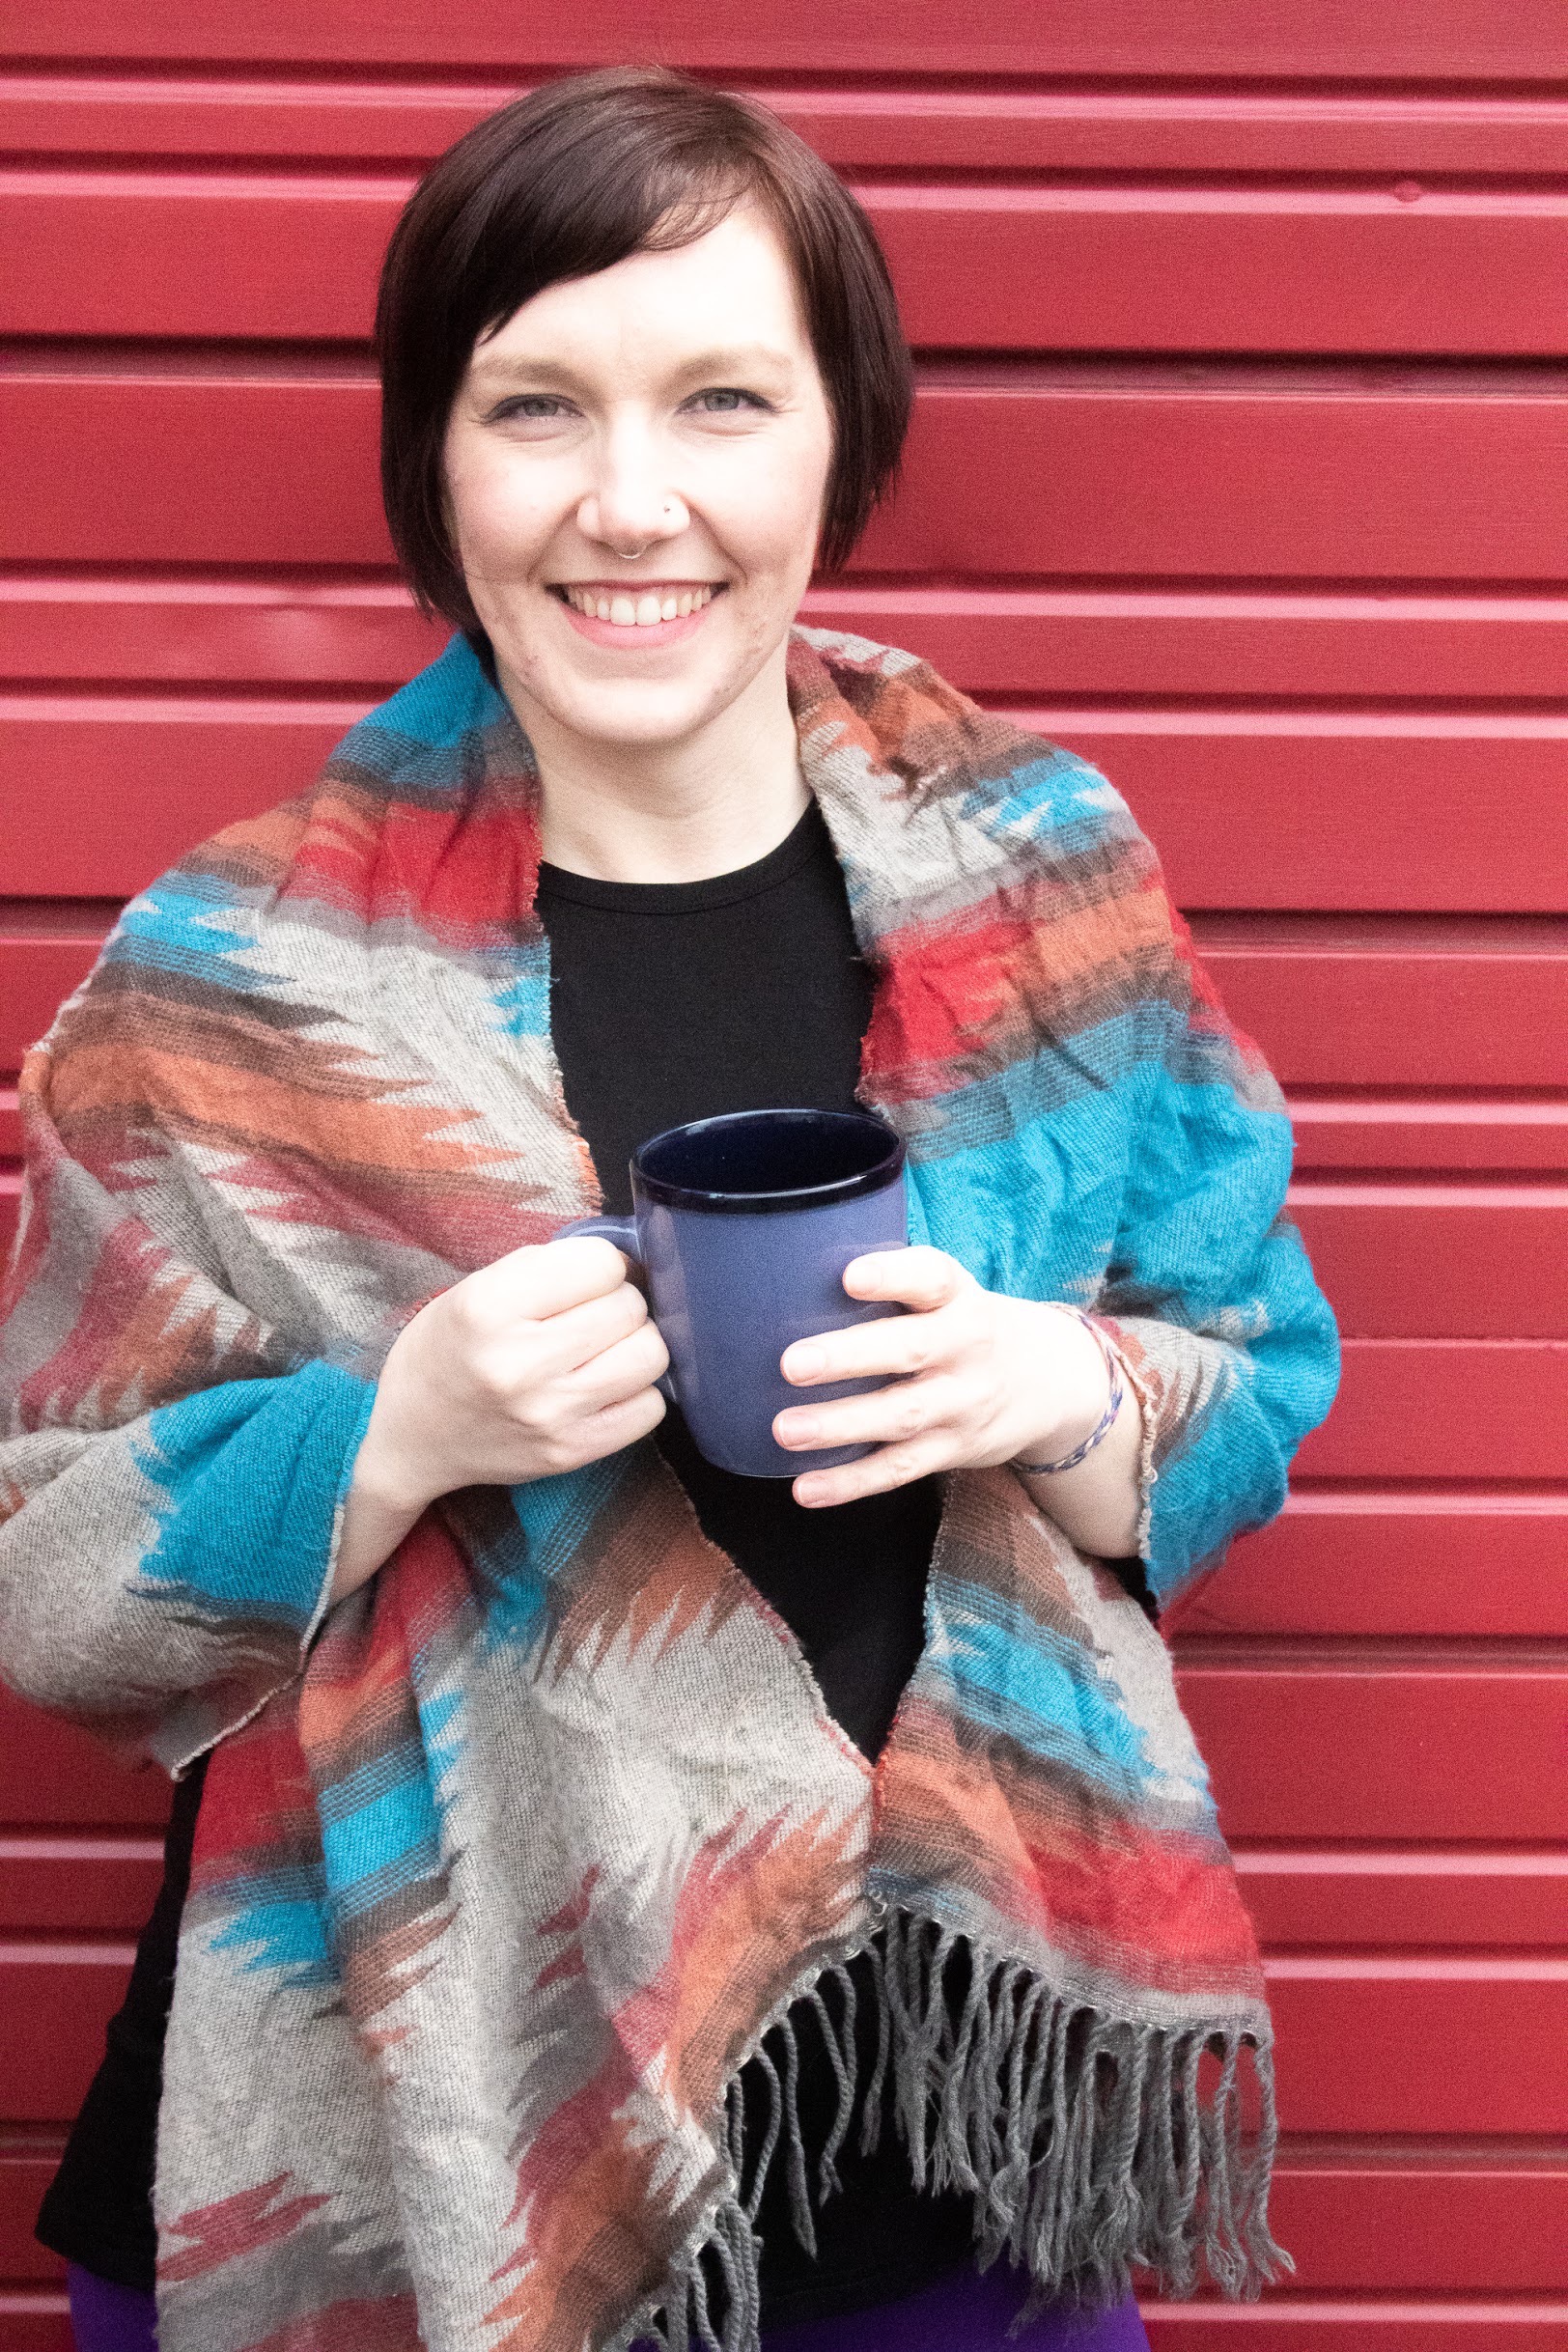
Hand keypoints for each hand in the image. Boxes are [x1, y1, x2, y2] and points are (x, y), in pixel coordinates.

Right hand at [333, 1237, 667, 1601]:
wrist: (413, 1439)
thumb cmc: (448, 1351)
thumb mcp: (475, 1288)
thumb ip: (547, 1267)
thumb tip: (625, 1260)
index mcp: (489, 1307)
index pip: (602, 1263)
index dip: (598, 1265)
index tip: (580, 1280)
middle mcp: (521, 1362)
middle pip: (629, 1307)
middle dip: (617, 1301)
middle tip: (588, 1315)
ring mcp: (551, 1413)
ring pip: (651, 1353)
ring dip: (634, 1343)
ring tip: (603, 1348)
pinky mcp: (571, 1453)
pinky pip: (651, 1407)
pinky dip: (637, 1390)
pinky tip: (605, 1386)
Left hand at [772, 1247, 1114, 1507]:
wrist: (1049, 1382)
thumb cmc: (963, 1325)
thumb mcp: (949, 1293)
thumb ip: (892, 1283)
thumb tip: (787, 1270)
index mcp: (959, 1298)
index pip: (932, 1278)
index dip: (892, 1275)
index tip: (849, 1277)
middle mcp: (966, 1348)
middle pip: (909, 1351)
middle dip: (849, 1358)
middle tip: (791, 1364)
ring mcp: (962, 1404)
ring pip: (901, 1417)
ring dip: (840, 1426)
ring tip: (785, 1430)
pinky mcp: (952, 1450)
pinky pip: (900, 1469)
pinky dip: (852, 1482)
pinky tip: (806, 1488)